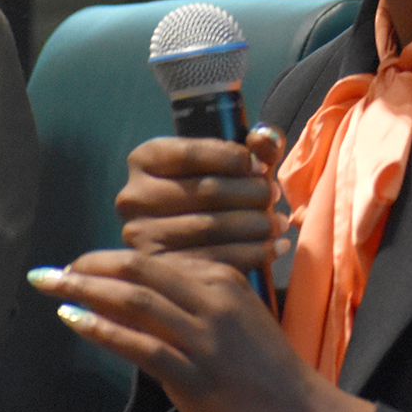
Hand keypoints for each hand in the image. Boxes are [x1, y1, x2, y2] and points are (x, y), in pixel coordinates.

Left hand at [28, 251, 373, 411]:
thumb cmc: (269, 371)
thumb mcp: (239, 320)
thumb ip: (197, 303)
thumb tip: (144, 296)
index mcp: (226, 280)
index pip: (158, 260)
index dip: (112, 260)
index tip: (81, 265)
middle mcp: (213, 300)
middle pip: (140, 270)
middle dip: (88, 267)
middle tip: (51, 271)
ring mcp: (204, 338)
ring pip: (135, 301)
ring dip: (85, 290)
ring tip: (51, 286)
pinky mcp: (194, 375)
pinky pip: (141, 346)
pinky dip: (102, 330)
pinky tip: (74, 321)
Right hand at [117, 128, 288, 270]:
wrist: (190, 241)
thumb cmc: (213, 191)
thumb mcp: (228, 162)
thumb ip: (253, 146)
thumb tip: (263, 142)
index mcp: (145, 159)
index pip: (192, 154)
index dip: (234, 159)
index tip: (260, 167)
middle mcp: (133, 198)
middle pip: (206, 191)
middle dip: (252, 192)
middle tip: (274, 195)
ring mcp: (141, 236)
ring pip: (212, 227)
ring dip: (257, 224)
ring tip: (278, 223)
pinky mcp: (161, 270)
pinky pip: (214, 260)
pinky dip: (253, 253)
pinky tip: (274, 247)